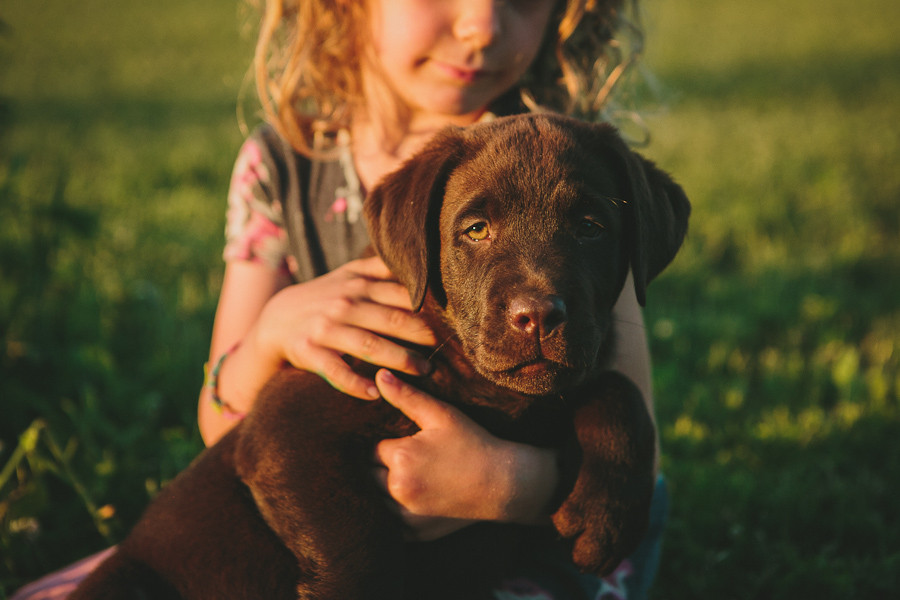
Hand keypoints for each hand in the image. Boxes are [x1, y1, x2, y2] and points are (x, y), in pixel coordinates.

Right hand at [250, 257, 436, 399]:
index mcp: (359, 285)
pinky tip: (375, 394)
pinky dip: (354, 383)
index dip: (429, 308)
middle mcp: (344, 304)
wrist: (273, 320)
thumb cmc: (323, 298)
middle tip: (448, 350)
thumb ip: (380, 267)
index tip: (454, 320)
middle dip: (422, 336)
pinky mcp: (308, 352)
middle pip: (392, 320)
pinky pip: (334, 371)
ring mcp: (326, 329)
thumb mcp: (348, 275)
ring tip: (424, 373)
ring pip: (369, 345)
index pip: (401, 295)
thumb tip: (415, 255)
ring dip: (399, 360)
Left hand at [372, 369, 558, 540]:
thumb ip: (406, 396)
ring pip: (374, 500)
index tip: (399, 441)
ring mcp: (406, 515)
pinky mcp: (414, 533)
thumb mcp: (441, 414)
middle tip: (402, 459)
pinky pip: (388, 523)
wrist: (503, 483)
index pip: (371, 449)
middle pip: (368, 475)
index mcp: (401, 458)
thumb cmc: (473, 443)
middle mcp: (398, 489)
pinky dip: (393, 512)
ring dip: (382, 490)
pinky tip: (411, 498)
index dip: (384, 444)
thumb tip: (377, 374)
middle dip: (378, 466)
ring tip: (405, 477)